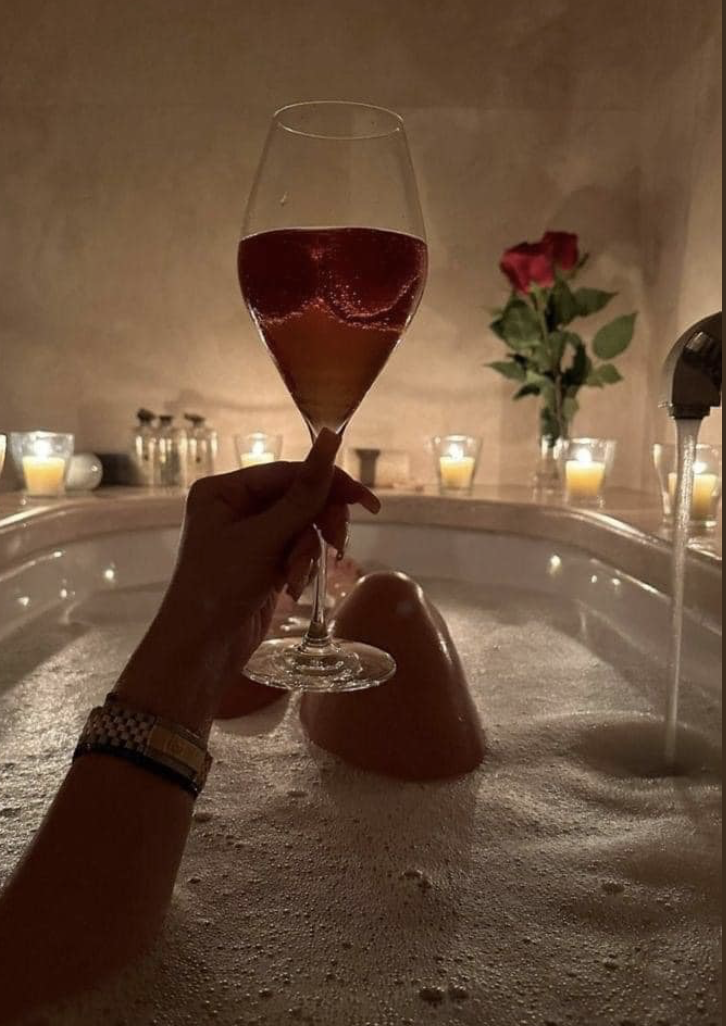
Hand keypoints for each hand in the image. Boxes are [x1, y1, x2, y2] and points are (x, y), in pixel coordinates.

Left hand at [115, 430, 379, 730]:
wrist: (200, 651)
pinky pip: (296, 550)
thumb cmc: (219, 587)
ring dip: (308, 551)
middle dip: (318, 525)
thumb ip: (303, 493)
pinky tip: (290, 587)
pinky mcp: (262, 562)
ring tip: (297, 576)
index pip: (288, 474)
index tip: (366, 500)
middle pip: (299, 499)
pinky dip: (300, 566)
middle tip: (339, 545)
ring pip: (302, 527)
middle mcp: (235, 507)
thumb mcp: (264, 538)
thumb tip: (330, 438)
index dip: (329, 483)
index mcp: (223, 490)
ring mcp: (249, 536)